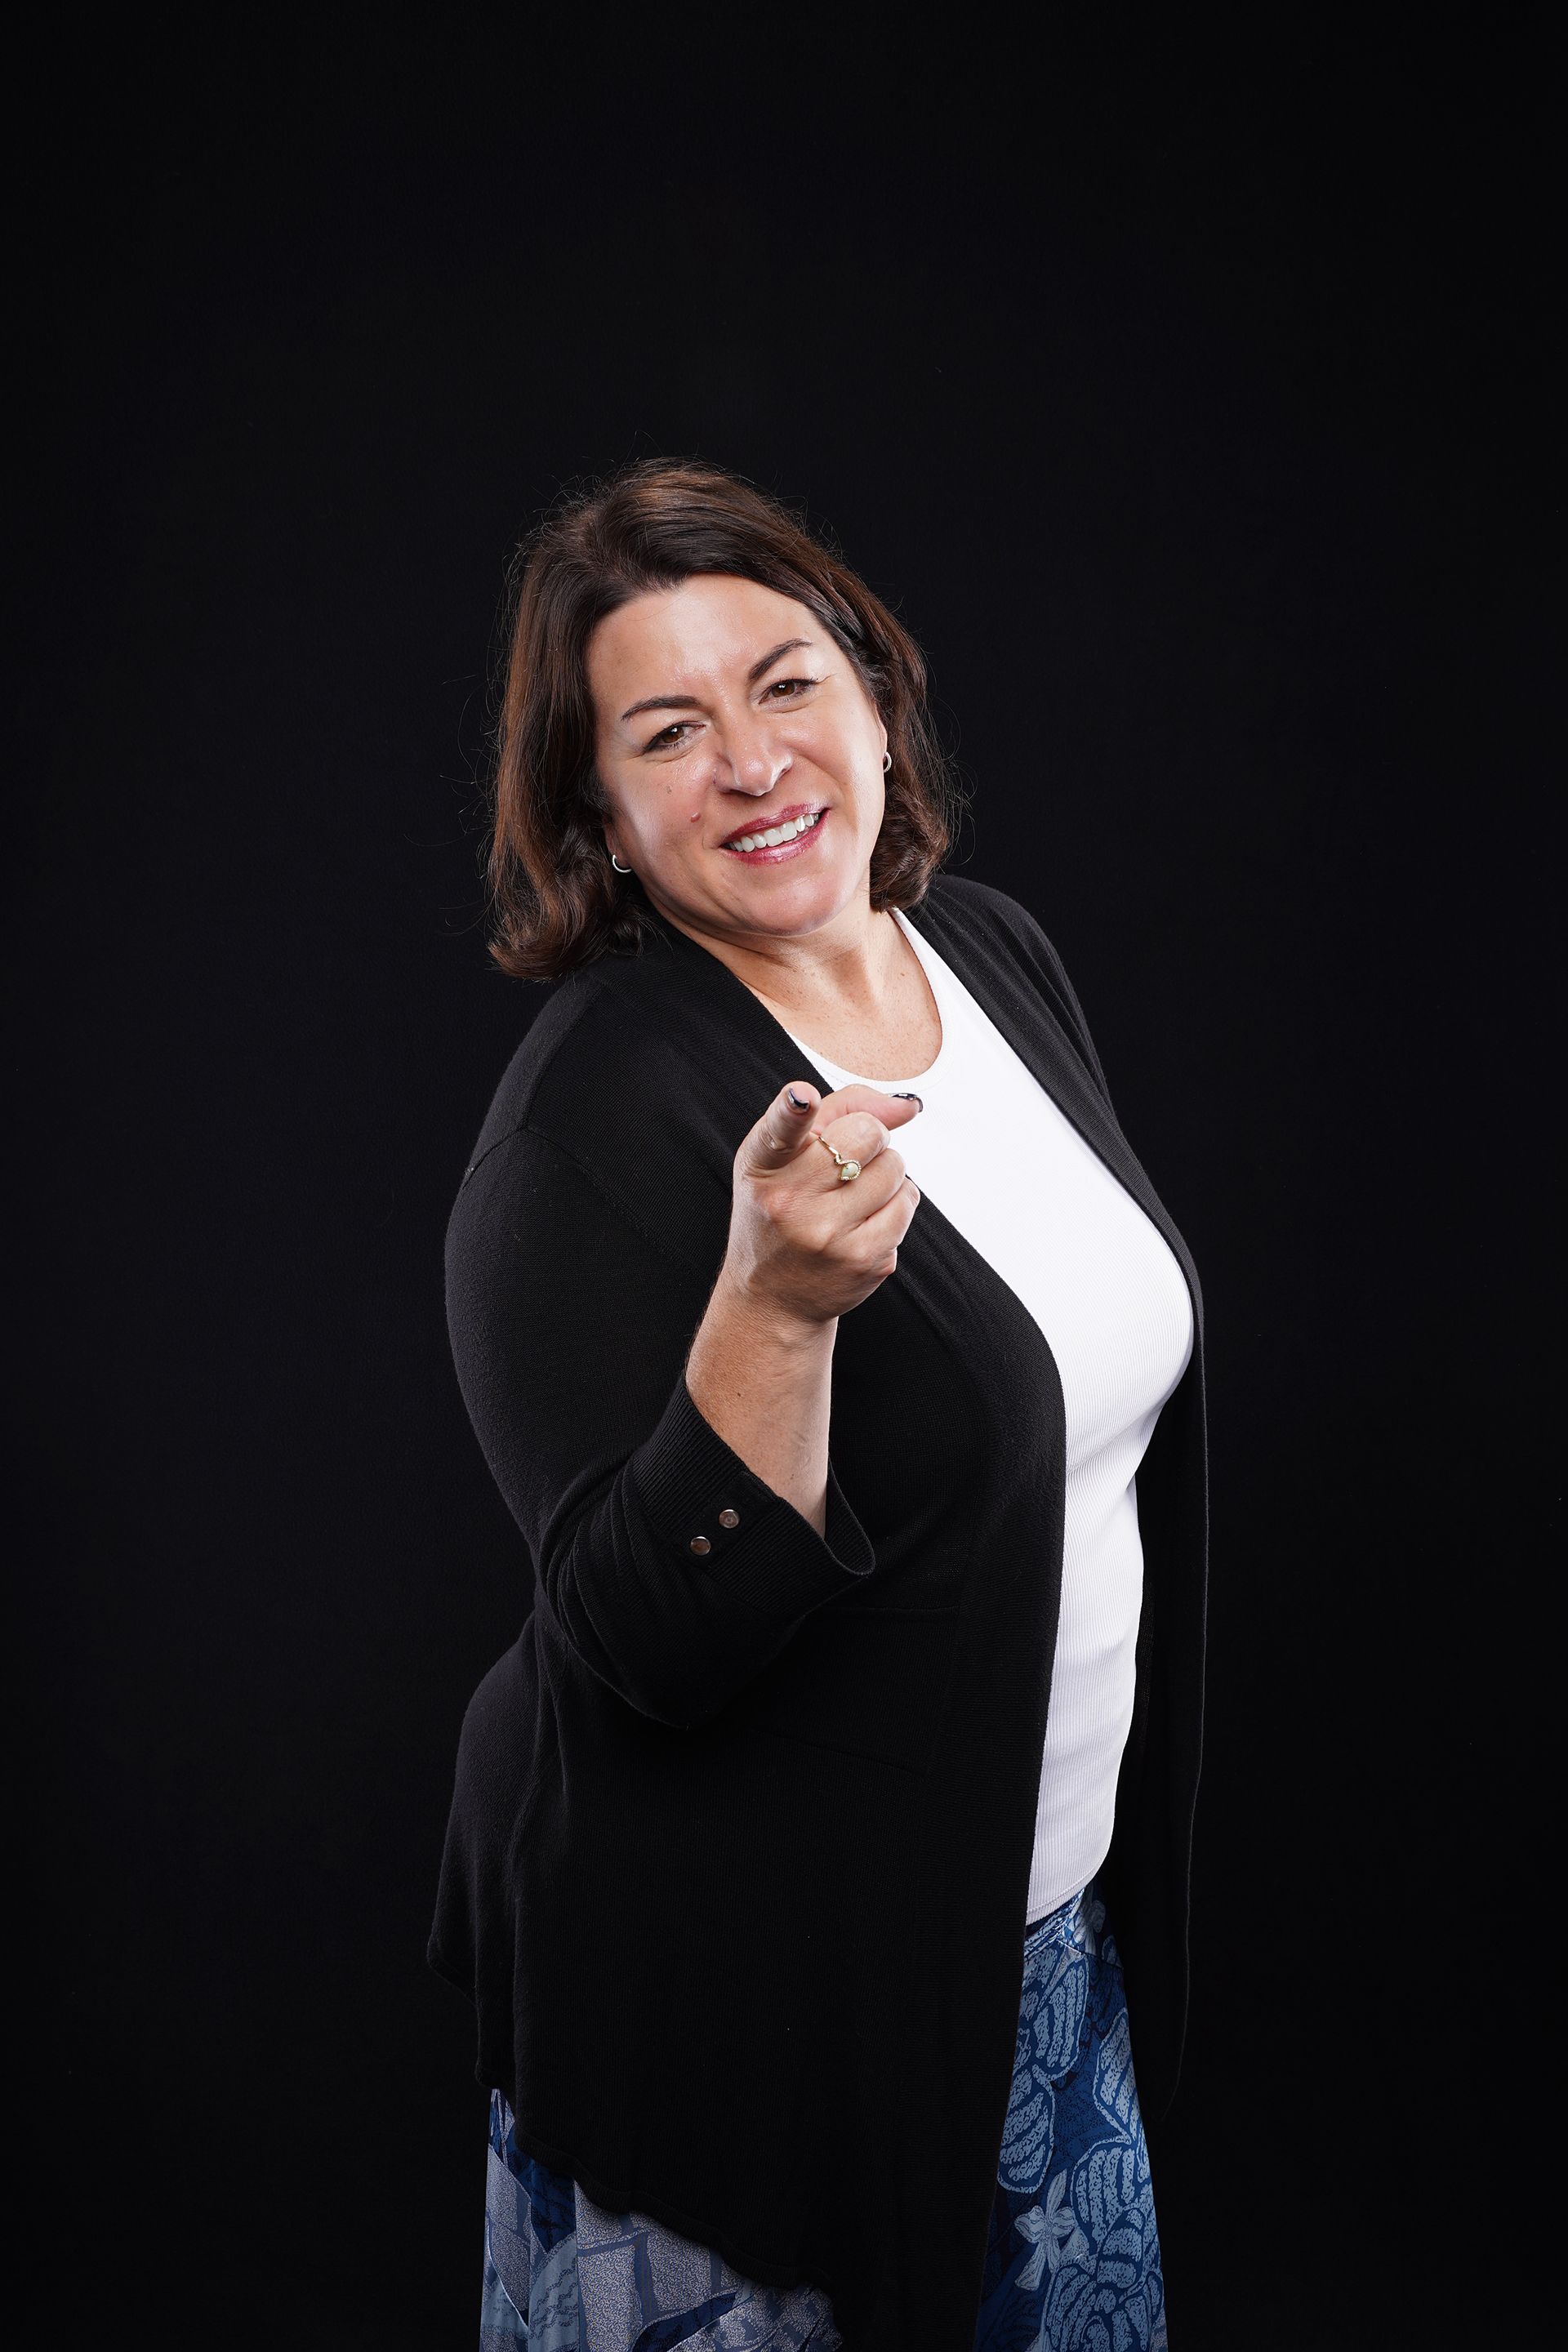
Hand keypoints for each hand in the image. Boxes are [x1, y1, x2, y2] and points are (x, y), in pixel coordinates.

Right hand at [719, 1081, 922, 1328]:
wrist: (773, 1296)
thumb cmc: (781, 1211)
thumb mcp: (785, 1156)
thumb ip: (840, 1112)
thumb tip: (908, 1107)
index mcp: (763, 1167)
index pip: (779, 1130)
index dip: (793, 1108)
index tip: (802, 1098)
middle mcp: (791, 1201)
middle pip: (867, 1134)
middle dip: (870, 1137)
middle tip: (849, 1159)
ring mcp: (829, 1235)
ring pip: (895, 1167)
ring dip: (885, 1173)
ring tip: (853, 1194)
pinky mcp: (864, 1259)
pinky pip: (907, 1201)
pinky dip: (896, 1202)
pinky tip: (866, 1219)